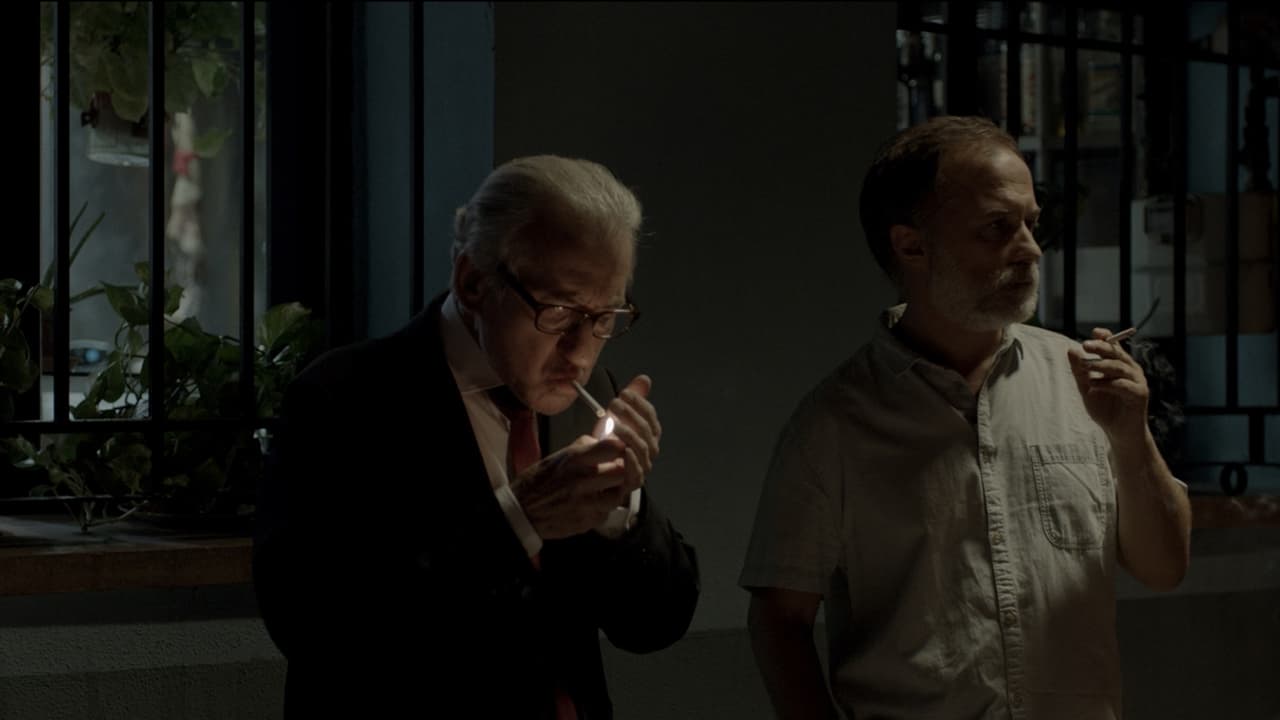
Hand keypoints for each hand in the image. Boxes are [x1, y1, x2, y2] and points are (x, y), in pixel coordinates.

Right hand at [511, 434, 640, 539]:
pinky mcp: (588, 521)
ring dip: (615, 490)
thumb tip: (606, 440)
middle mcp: (583, 480)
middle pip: (622, 471)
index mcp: (575, 459)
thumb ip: (584, 448)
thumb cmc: (538, 481)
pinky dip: (603, 507)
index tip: (620, 449)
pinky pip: (606, 512)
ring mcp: (586, 503)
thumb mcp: (558, 456)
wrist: (521, 512)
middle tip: (614, 470)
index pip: (614, 447)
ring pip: (619, 494)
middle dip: (622, 470)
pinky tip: (591, 503)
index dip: (622, 447)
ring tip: (604, 488)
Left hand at [601, 374, 661, 496]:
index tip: (624, 393)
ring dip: (630, 434)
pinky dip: (633, 460)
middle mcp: (649, 449)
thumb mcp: (616, 419)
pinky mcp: (633, 482)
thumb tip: (645, 379)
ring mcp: (643, 466)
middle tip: (613, 404)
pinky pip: (637, 472)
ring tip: (613, 424)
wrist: (597, 474)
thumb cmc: (610, 444)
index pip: (650, 416)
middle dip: (631, 415)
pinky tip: (624, 449)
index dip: (639, 403)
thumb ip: (632, 400)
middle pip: (647, 430)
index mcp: (649, 433)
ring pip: (643, 449)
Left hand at [1067, 327, 1150, 442]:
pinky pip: (1124, 385)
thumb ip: (1079, 371)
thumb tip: (1070, 350)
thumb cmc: (1104, 409)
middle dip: (1101, 348)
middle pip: (1117, 353)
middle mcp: (1130, 370)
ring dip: (1101, 365)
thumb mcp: (1087, 388)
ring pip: (1120, 367)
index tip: (1094, 332)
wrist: (1118, 432)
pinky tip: (1093, 385)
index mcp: (1119, 365)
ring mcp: (1137, 381)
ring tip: (1084, 365)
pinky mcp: (1140, 395)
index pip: (1114, 346)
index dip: (1106, 337)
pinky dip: (1108, 384)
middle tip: (1085, 345)